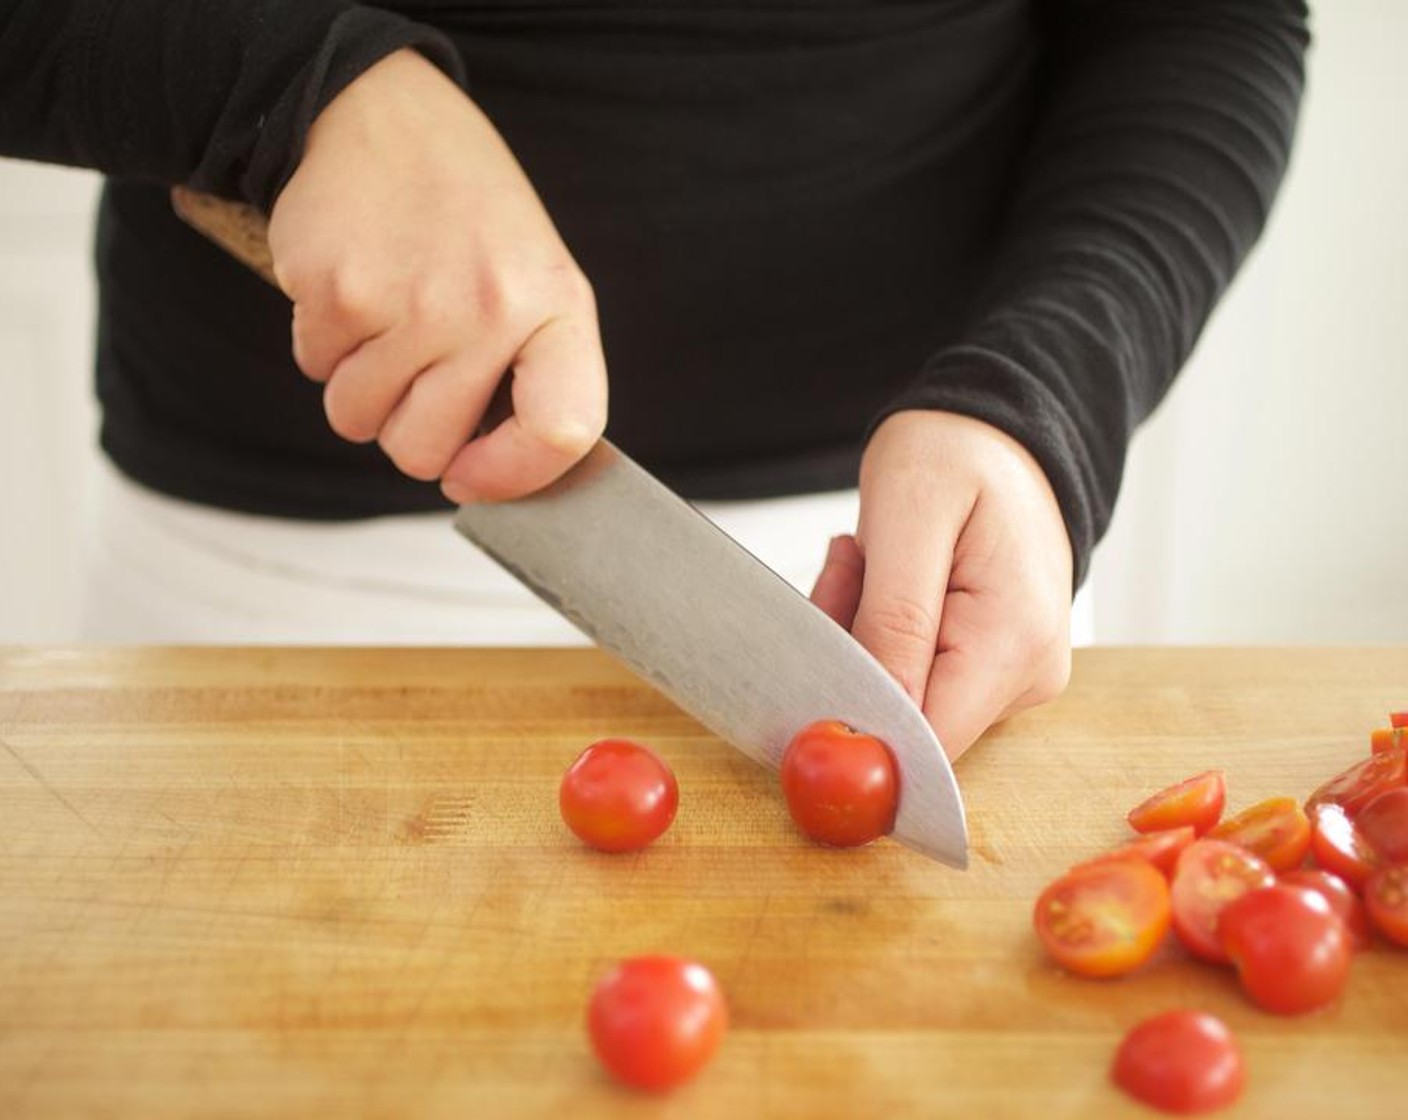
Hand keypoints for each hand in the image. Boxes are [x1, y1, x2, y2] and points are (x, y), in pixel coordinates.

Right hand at [267, 49, 605, 502]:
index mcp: (557, 307)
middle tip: (414, 367)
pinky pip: (314, 369)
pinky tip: (351, 286)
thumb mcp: (533, 278)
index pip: (562, 431)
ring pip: (359, 421)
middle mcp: (490, 309)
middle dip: (406, 427)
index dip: (514, 475)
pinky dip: (323, 342)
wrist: (377, 111)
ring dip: (359, 386)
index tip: (472, 476)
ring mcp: (411, 302)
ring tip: (384, 316)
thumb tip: (494, 477)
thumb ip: (532, 372)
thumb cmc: (464, 212)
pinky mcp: (336, 291)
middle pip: (425, 451)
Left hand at [810, 411, 1072, 759]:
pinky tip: (886, 578)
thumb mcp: (908, 519)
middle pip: (906, 721)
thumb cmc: (958, 453)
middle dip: (853, 658)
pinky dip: (879, 634)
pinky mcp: (994, 667)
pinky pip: (913, 676)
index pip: (924, 742)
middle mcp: (1029, 673)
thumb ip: (892, 627)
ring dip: (861, 638)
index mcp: (1016, 642)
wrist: (997, 431)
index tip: (818, 643)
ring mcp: (1016, 674)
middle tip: (848, 570)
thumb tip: (870, 728)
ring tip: (869, 561)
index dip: (855, 715)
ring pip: (901, 698)